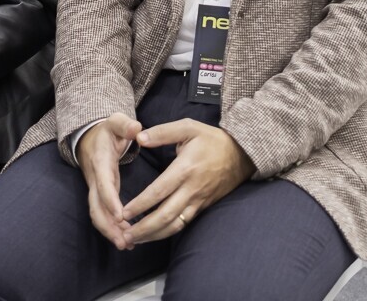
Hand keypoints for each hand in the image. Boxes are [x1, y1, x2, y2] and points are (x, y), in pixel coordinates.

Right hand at [78, 113, 141, 249]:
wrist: (90, 137)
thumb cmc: (107, 130)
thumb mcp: (116, 121)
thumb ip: (125, 125)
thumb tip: (136, 129)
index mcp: (100, 161)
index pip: (103, 183)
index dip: (110, 199)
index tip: (120, 214)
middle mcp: (95, 178)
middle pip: (96, 206)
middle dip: (108, 225)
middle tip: (123, 241)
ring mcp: (96, 188)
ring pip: (98, 214)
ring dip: (110, 231)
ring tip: (127, 245)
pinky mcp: (101, 195)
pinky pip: (103, 214)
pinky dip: (112, 228)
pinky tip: (126, 239)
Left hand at [120, 120, 254, 244]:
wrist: (242, 154)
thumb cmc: (211, 139)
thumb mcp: (188, 127)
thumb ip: (162, 132)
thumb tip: (139, 138)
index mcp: (185, 169)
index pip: (159, 191)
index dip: (140, 204)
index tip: (124, 213)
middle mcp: (191, 189)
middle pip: (165, 215)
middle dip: (144, 228)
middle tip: (125, 235)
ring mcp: (198, 200)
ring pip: (175, 225)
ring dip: (154, 235)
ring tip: (135, 240)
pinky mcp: (203, 207)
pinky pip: (184, 223)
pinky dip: (168, 232)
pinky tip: (154, 235)